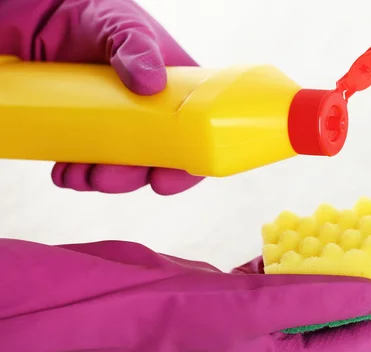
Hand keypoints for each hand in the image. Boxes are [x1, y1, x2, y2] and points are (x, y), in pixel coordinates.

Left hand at [0, 0, 203, 194]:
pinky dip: (76, 174)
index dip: (186, 167)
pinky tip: (64, 172)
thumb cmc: (95, 15)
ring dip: (102, 179)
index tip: (165, 182)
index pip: (194, 136)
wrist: (41, 14)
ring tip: (79, 175)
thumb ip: (138, 47)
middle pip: (156, 161)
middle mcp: (152, 114)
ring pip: (122, 168)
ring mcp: (119, 124)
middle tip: (106, 178)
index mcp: (176, 92)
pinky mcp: (87, 129)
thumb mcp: (122, 25)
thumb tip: (152, 84)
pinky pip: (89, 162)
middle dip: (132, 177)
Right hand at [0, 239, 370, 351]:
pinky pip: (279, 272)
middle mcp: (272, 339)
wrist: (119, 297)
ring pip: (308, 289)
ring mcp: (254, 313)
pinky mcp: (236, 288)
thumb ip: (319, 299)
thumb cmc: (180, 315)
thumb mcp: (257, 308)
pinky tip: (305, 237)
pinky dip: (296, 255)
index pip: (355, 338)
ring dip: (334, 267)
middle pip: (337, 313)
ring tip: (362, 241)